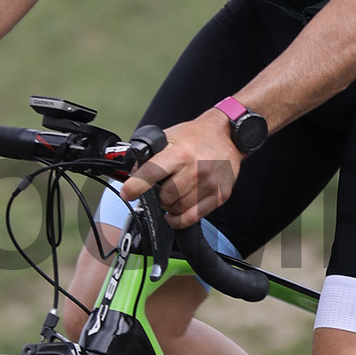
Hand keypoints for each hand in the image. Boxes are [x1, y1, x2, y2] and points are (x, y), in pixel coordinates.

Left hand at [118, 109, 240, 229]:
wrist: (227, 135)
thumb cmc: (196, 136)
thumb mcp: (170, 136)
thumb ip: (151, 154)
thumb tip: (132, 173)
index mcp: (180, 153)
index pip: (151, 173)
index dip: (135, 186)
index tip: (127, 193)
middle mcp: (196, 168)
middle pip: (165, 197)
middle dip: (158, 196)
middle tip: (161, 188)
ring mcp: (209, 184)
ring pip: (178, 209)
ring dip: (170, 206)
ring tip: (173, 194)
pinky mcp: (220, 195)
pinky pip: (193, 217)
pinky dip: (179, 219)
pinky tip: (175, 213)